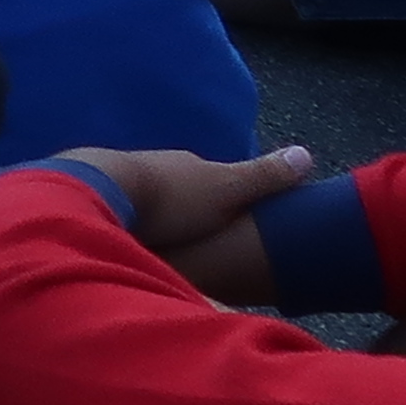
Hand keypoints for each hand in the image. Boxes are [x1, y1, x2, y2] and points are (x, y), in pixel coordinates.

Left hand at [56, 143, 315, 296]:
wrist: (98, 191)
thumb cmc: (169, 197)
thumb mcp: (226, 190)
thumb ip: (263, 178)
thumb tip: (307, 154)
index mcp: (188, 166)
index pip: (217, 180)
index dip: (232, 197)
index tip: (241, 219)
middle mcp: (156, 168)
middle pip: (182, 190)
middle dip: (194, 212)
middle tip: (206, 241)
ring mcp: (126, 184)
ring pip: (151, 203)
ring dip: (162, 221)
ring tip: (172, 250)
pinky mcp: (98, 203)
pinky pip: (125, 217)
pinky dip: (136, 229)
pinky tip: (137, 247)